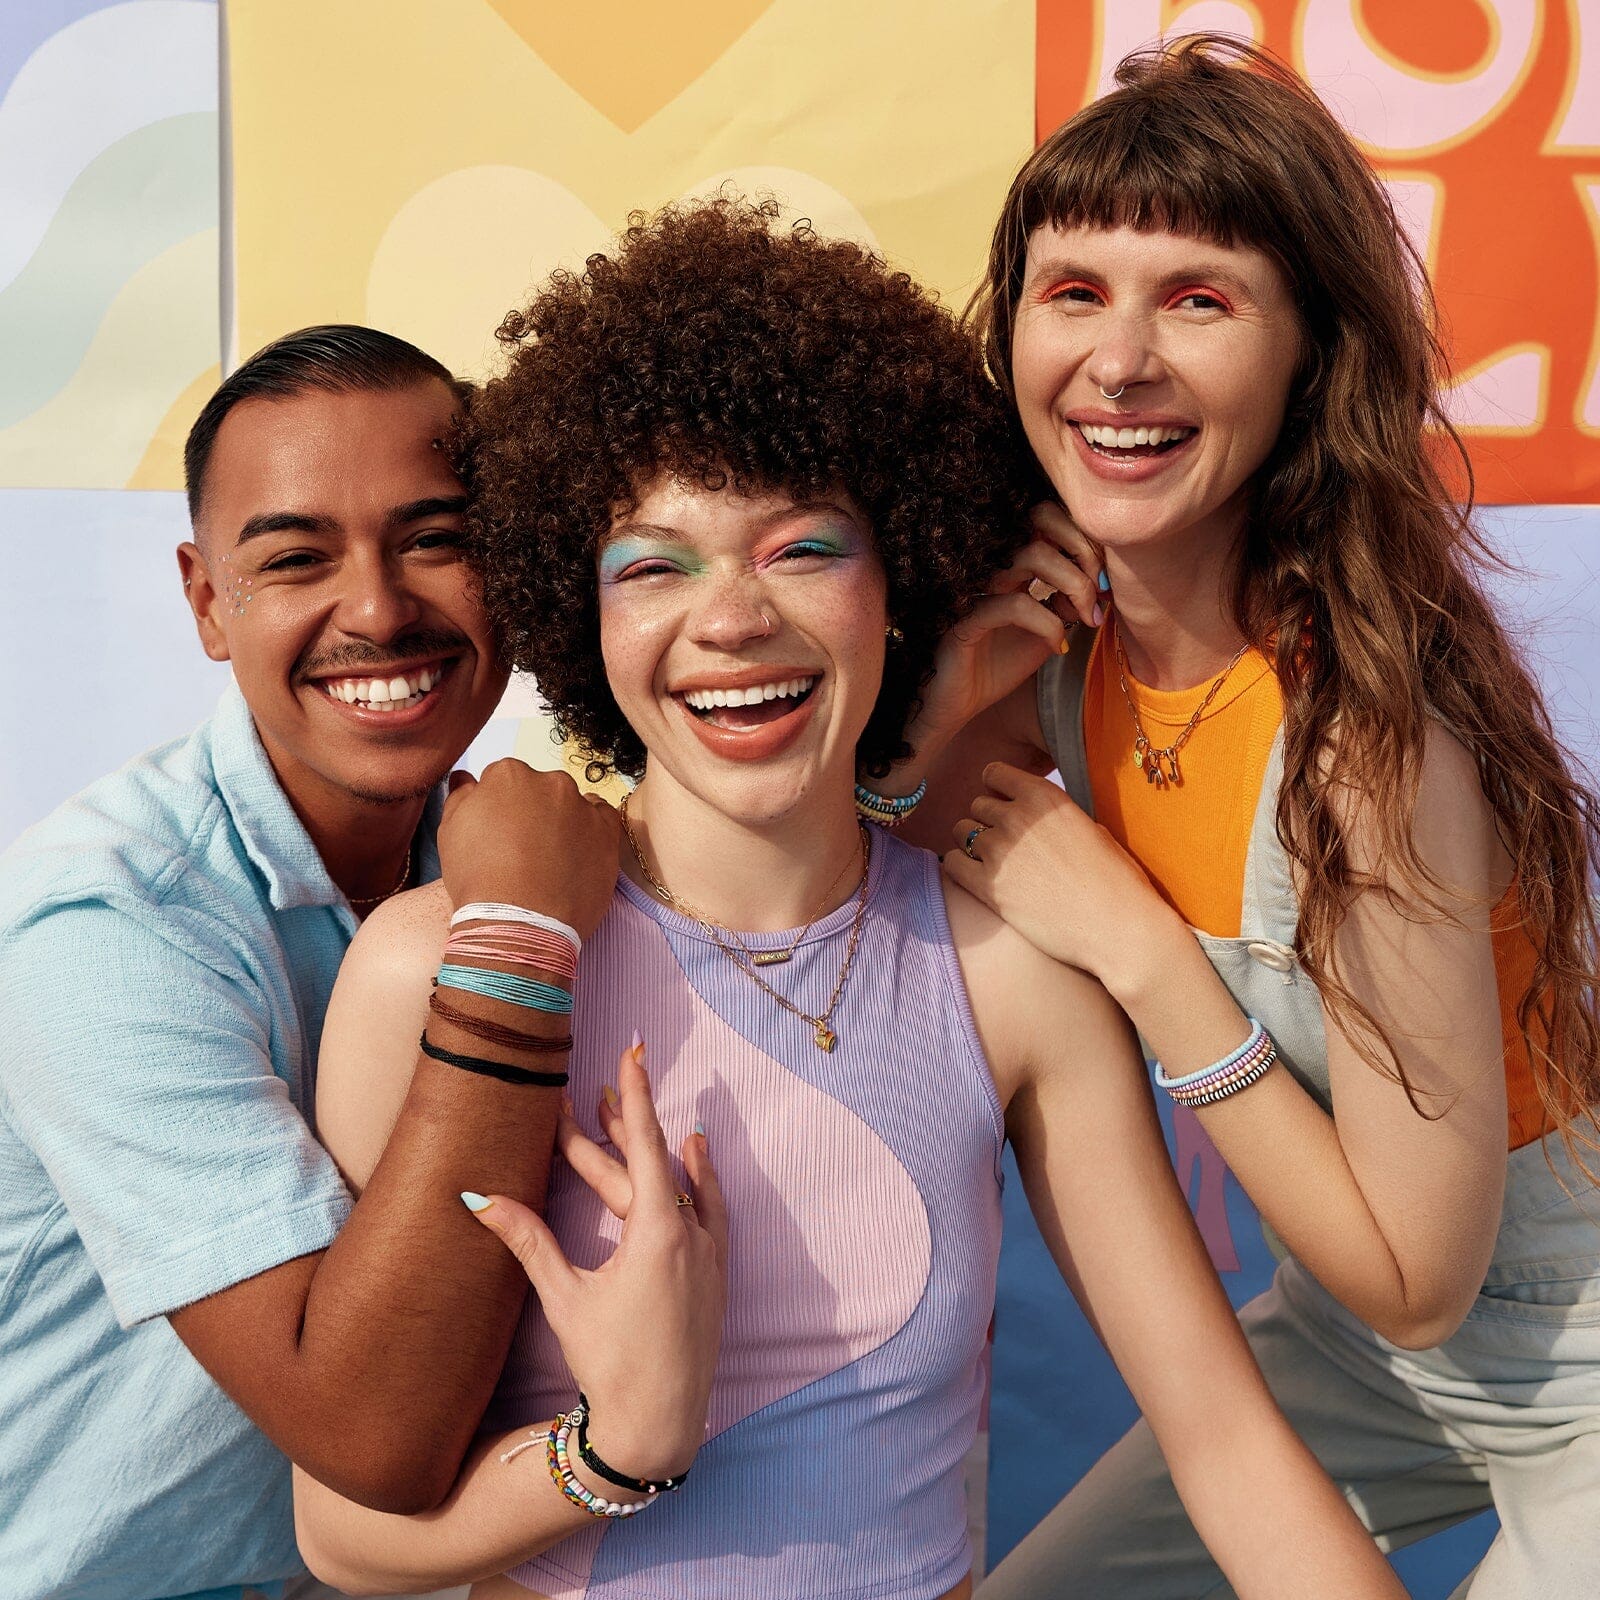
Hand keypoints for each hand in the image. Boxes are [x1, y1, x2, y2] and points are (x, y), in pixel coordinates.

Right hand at [438, 760, 620, 938]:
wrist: (519, 923)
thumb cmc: (478, 879)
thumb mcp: (451, 833)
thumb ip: (461, 797)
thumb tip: (465, 777)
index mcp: (508, 775)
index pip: (504, 780)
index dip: (500, 809)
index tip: (499, 833)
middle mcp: (549, 781)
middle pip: (539, 789)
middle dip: (532, 811)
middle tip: (524, 849)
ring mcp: (582, 805)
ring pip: (570, 804)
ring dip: (562, 821)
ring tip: (549, 860)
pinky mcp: (607, 831)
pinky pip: (602, 819)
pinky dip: (591, 830)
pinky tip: (576, 853)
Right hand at [464, 1037, 725, 1482]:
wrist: (658, 1425)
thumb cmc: (610, 1364)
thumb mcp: (565, 1298)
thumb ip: (528, 1241)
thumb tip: (477, 1198)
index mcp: (655, 1232)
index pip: (643, 1146)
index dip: (633, 1096)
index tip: (633, 1050)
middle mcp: (688, 1234)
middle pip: (646, 1166)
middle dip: (617, 1126)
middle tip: (590, 1087)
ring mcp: (706, 1253)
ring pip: (677, 1184)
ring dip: (652, 1148)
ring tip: (623, 1110)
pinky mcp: (714, 1272)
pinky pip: (710, 1209)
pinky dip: (702, 1177)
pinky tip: (697, 1149)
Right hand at [903, 503, 1103, 755]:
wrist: (957, 706)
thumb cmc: (996, 667)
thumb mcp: (1045, 631)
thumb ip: (1068, 603)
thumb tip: (1100, 583)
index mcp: (1011, 565)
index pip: (1047, 519)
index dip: (1083, 538)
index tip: (1104, 580)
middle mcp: (993, 567)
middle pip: (1040, 520)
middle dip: (1082, 550)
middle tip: (1100, 591)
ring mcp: (978, 589)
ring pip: (1031, 556)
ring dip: (1073, 584)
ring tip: (1086, 617)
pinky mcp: (965, 620)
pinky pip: (1016, 605)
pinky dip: (1048, 624)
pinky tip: (1058, 647)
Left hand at [942, 761, 1182, 993]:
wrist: (1117, 927)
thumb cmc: (1114, 881)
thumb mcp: (1090, 828)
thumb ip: (1054, 815)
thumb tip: (1034, 814)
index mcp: (1045, 796)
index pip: (994, 773)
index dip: (996, 790)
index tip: (1003, 804)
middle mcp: (1017, 817)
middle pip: (977, 804)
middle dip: (987, 820)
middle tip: (1005, 843)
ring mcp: (999, 851)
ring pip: (961, 831)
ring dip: (971, 843)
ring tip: (992, 862)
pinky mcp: (987, 887)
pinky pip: (950, 863)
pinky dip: (959, 867)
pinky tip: (976, 878)